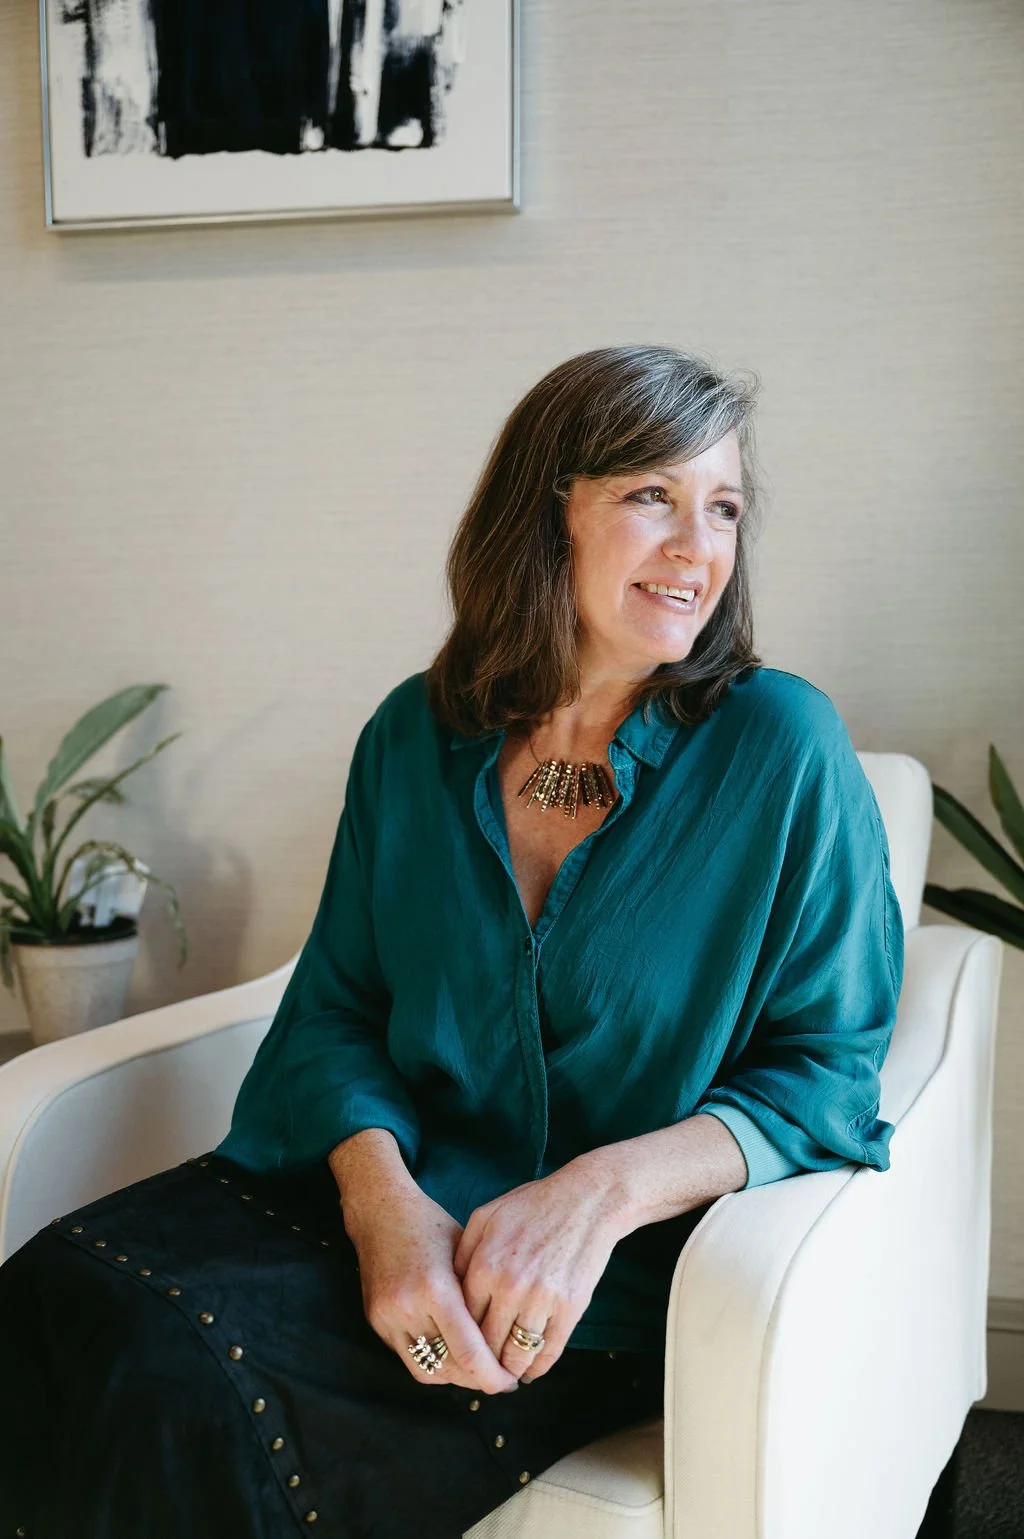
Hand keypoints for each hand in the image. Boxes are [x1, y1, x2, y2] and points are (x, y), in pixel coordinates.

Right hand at [343, 1179, 518, 1394]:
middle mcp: (408, 1308)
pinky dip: (433, 1363)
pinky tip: (451, 1355)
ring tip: (477, 1371)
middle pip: (450, 1369)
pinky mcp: (376, 1322)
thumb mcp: (465, 1251)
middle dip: (478, 1381)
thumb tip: (508, 1336)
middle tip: (501, 1378)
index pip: (469, 1354)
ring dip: (455, 1378)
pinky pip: (409, 1358)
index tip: (511, 1381)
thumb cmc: (430, 1225)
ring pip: (427, 1372)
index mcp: (436, 1288)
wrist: (379, 1212)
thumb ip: (480, 1295)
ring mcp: (387, 1318)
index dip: (493, 1376)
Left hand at [452, 1157, 625, 1381]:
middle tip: (479, 1373)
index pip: (462, 1321)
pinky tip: (530, 1370)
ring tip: (505, 1374)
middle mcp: (510, 1287)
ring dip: (509, 1370)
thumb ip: (463, 1252)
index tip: (460, 1350)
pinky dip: (538, 1368)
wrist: (587, 1200)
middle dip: (481, 1364)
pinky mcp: (570, 1308)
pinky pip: (549, 1352)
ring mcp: (542, 1299)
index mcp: (485, 1265)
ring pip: (517, 1355)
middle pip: (487, 1345)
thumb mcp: (486, 1216)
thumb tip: (449, 1289)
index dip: (460, 1340)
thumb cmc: (534, 1205)